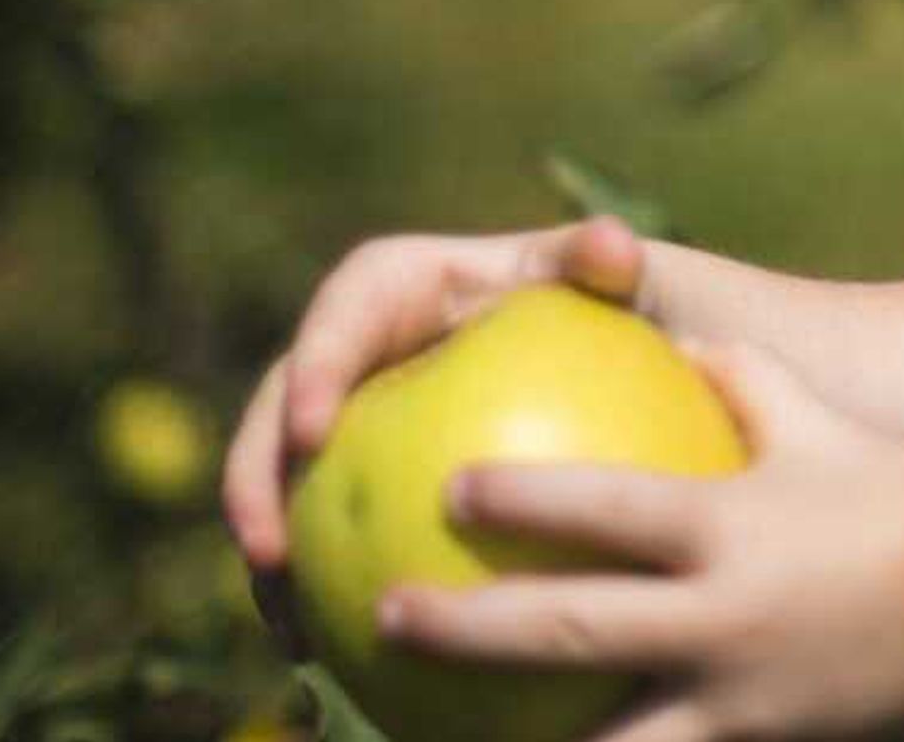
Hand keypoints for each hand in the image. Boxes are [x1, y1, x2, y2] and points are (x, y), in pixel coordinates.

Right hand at [221, 216, 648, 602]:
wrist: (649, 367)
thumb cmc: (640, 317)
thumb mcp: (638, 284)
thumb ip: (608, 266)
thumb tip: (610, 243)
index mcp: (420, 285)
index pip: (353, 303)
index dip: (317, 357)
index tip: (312, 428)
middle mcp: (376, 348)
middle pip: (286, 399)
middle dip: (254, 470)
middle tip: (266, 548)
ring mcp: (368, 419)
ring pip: (289, 480)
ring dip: (271, 548)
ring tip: (287, 624)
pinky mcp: (374, 485)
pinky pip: (331, 537)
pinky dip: (321, 591)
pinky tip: (331, 659)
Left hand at [375, 336, 903, 741]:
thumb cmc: (889, 484)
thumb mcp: (810, 414)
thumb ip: (731, 372)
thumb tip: (655, 324)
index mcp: (731, 522)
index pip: (608, 508)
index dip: (520, 499)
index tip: (442, 490)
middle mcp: (725, 615)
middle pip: (570, 630)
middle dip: (466, 629)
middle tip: (386, 616)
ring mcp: (739, 698)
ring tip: (426, 740)